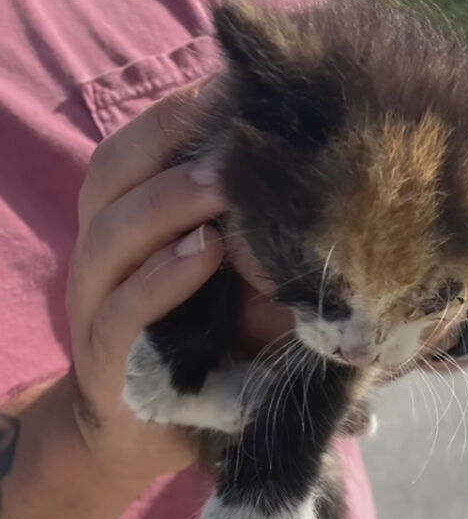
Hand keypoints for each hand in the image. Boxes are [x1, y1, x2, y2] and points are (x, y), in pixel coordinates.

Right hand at [66, 82, 291, 485]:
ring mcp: (95, 304)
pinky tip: (205, 252)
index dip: (176, 113)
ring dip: (167, 201)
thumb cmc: (206, 342)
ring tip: (221, 182)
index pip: (136, 149)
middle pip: (110, 174)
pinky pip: (125, 308)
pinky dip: (163, 276)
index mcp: (128, 221)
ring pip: (110, 234)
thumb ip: (260, 234)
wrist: (151, 432)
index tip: (233, 86)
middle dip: (166, 140)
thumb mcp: (238, 278)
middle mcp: (102, 252)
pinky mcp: (105, 357)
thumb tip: (321, 179)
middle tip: (231, 123)